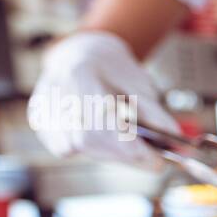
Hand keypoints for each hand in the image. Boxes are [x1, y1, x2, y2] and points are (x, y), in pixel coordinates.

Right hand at [27, 30, 173, 167]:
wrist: (82, 53)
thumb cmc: (114, 70)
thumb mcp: (141, 86)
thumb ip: (157, 115)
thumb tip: (178, 144)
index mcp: (82, 75)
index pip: (105, 124)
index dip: (133, 149)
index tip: (158, 163)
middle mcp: (55, 91)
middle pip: (90, 140)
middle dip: (124, 155)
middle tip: (149, 157)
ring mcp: (42, 106)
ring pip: (78, 147)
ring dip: (107, 151)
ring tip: (121, 135)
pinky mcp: (38, 120)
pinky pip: (65, 148)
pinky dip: (89, 147)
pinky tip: (97, 131)